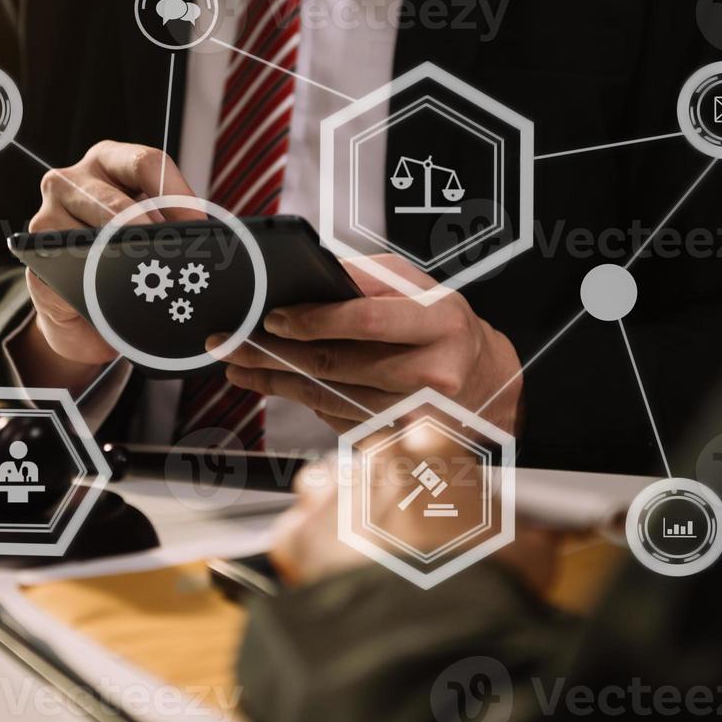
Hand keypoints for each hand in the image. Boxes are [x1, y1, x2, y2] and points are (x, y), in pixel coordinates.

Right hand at [16, 141, 202, 383]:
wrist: (81, 309)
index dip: (178, 195)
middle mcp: (70, 180)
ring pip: (94, 237)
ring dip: (126, 261)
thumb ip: (171, 220)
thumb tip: (205, 231)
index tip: (201, 227)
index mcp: (107, 161)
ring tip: (152, 278)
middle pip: (117, 201)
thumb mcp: (149, 229)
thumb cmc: (120, 257)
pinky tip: (116, 296)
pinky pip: (70, 268)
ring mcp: (46, 216)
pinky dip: (99, 283)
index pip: (147, 162)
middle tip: (177, 258)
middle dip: (152, 234)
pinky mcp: (34, 255)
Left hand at [211, 253, 523, 434]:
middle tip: (233, 344)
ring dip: (278, 383)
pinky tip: (275, 386)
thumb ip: (365, 280)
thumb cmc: (445, 326)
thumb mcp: (418, 288)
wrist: (488, 382)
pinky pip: (339, 420)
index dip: (313, 321)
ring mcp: (417, 414)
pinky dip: (304, 401)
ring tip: (241, 366)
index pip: (366, 321)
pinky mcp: (402, 441)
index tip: (272, 318)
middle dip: (275, 354)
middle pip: (338, 365)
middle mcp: (433, 372)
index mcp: (439, 321)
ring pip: (331, 398)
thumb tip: (303, 282)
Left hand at [270, 440, 561, 594]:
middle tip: (408, 531)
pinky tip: (331, 575)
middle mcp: (380, 462)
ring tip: (362, 548)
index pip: (428, 437)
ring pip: (328, 484)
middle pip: (376, 460)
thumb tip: (542, 531)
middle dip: (388, 488)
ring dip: (341, 507)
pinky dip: (308, 551)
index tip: (442, 494)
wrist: (426, 636)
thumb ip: (529, 529)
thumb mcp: (529, 552)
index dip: (435, 469)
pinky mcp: (302, 534)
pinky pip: (297, 531)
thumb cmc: (481, 587)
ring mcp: (337, 494)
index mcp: (437, 451)